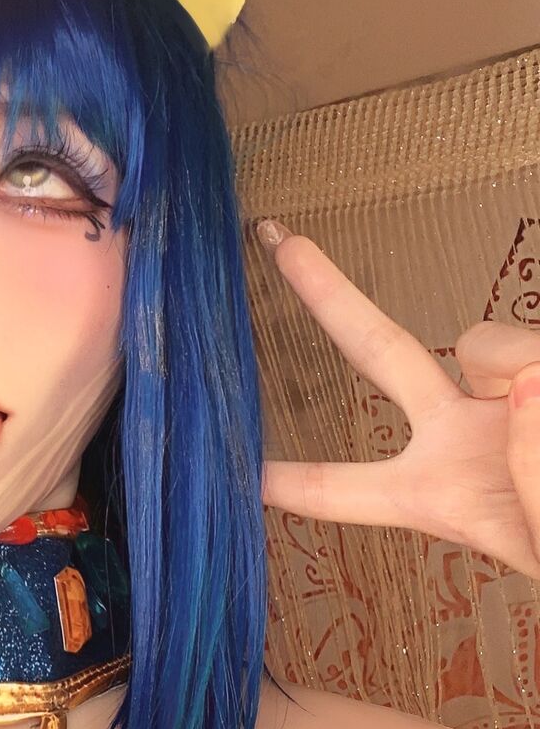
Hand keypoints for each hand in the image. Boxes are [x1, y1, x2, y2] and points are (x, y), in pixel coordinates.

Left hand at [258, 224, 539, 579]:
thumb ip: (527, 478)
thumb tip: (520, 385)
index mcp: (440, 494)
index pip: (344, 489)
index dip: (285, 480)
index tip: (221, 461)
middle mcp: (464, 431)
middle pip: (378, 348)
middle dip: (326, 291)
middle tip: (272, 234)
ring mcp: (512, 387)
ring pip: (488, 344)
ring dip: (524, 381)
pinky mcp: (538, 359)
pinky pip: (527, 350)